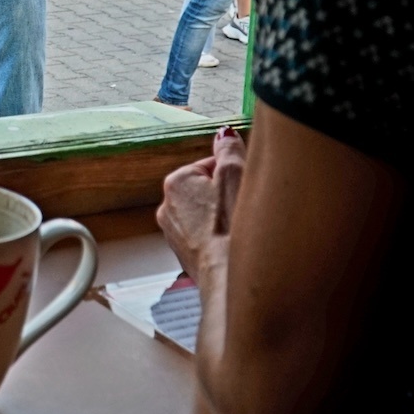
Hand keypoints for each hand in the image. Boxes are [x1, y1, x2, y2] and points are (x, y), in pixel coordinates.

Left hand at [157, 128, 249, 279]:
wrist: (229, 279)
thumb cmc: (232, 229)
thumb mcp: (235, 174)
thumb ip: (229, 148)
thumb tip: (224, 134)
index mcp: (176, 182)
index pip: (211, 164)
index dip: (234, 173)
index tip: (245, 186)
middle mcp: (168, 207)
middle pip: (207, 189)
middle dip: (227, 195)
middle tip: (244, 208)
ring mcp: (175, 234)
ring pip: (207, 214)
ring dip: (224, 218)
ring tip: (240, 229)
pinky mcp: (186, 256)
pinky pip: (207, 236)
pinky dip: (220, 238)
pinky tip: (234, 245)